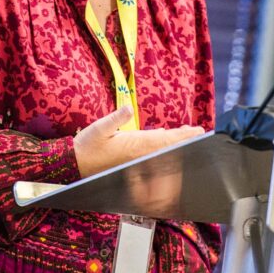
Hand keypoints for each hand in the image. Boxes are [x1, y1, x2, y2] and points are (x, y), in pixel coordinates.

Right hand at [73, 106, 204, 178]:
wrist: (74, 165)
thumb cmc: (85, 146)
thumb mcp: (98, 128)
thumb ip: (114, 119)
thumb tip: (129, 108)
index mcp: (134, 146)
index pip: (165, 141)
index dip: (182, 136)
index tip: (197, 132)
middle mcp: (138, 155)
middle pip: (167, 147)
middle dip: (183, 139)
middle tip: (199, 132)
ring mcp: (136, 159)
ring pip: (160, 151)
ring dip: (174, 143)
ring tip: (187, 135)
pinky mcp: (130, 161)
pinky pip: (151, 154)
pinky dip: (161, 147)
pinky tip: (165, 139)